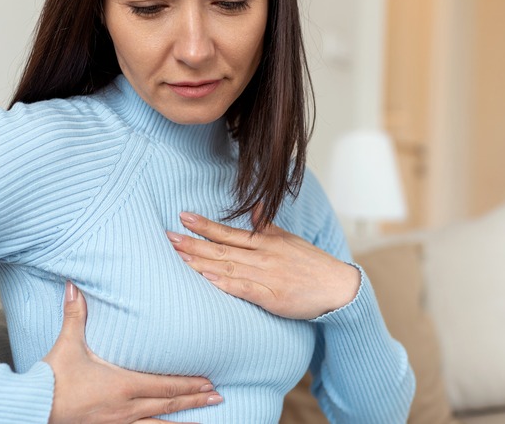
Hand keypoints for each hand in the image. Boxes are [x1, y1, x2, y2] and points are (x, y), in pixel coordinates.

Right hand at [44, 281, 222, 423]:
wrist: (34, 408)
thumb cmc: (52, 379)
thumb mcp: (67, 344)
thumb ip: (75, 314)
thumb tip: (74, 286)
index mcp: (121, 385)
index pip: (164, 384)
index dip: (188, 384)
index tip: (209, 381)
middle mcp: (125, 407)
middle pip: (168, 403)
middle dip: (194, 400)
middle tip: (218, 396)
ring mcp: (118, 423)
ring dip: (183, 421)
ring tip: (206, 419)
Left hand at [166, 211, 360, 319]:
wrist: (337, 288)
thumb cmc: (312, 264)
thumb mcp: (289, 239)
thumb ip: (268, 226)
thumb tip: (256, 207)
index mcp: (265, 242)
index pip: (228, 232)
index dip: (204, 226)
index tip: (183, 217)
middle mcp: (262, 257)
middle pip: (221, 250)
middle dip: (193, 243)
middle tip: (167, 236)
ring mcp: (266, 276)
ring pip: (227, 268)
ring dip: (201, 262)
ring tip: (178, 256)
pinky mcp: (271, 296)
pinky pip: (244, 289)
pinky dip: (225, 283)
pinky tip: (207, 279)